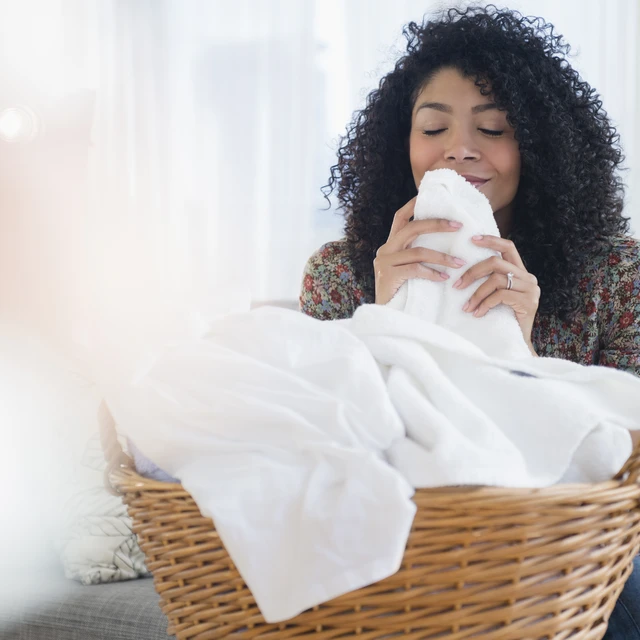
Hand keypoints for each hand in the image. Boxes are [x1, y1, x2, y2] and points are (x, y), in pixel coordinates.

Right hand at [374, 196, 465, 304]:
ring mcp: (384, 262)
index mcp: (390, 245)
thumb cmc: (402, 294)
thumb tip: (447, 243)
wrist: (385, 318)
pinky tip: (444, 277)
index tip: (431, 196)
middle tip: (459, 226)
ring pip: (418, 251)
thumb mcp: (409, 270)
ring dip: (442, 256)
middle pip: (412, 228)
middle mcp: (385, 250)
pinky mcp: (387, 276)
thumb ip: (418, 256)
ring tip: (460, 262)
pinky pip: (415, 269)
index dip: (414, 205)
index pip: (401, 218)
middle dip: (437, 225)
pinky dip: (432, 273)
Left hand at [453, 235, 540, 353]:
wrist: (518, 343)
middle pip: (496, 263)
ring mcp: (530, 289)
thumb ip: (490, 281)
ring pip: (496, 280)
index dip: (491, 241)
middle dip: (473, 272)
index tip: (472, 239)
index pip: (508, 247)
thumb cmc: (502, 319)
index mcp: (520, 272)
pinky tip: (477, 313)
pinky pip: (500, 296)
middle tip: (457, 285)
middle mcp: (528, 277)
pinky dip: (485, 304)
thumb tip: (464, 272)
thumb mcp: (496, 296)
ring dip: (476, 293)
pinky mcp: (529, 302)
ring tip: (466, 307)